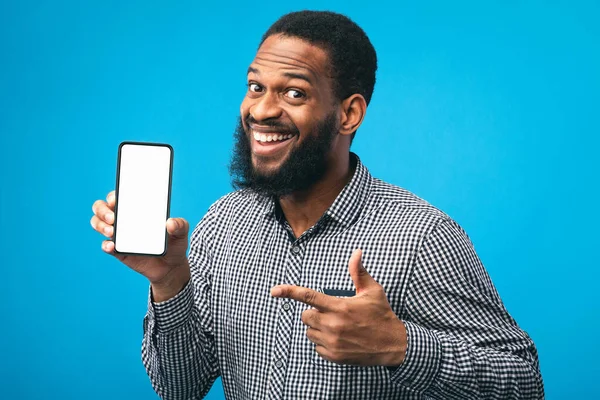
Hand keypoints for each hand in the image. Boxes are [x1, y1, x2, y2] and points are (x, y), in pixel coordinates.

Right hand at [90, 190, 190, 300]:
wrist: (171, 267)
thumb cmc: (174, 243)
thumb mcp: (181, 232)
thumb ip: (180, 225)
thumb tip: (171, 222)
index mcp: (137, 209)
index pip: (119, 196)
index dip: (114, 195)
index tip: (116, 198)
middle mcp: (124, 219)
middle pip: (101, 208)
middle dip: (102, 210)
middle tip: (112, 217)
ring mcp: (119, 235)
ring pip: (98, 224)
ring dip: (100, 225)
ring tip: (111, 231)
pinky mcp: (118, 251)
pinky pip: (106, 246)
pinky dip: (106, 245)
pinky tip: (112, 246)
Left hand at [271, 249, 406, 366]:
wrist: (393, 344)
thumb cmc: (381, 314)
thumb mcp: (372, 291)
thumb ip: (359, 272)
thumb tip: (356, 252)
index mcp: (340, 306)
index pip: (309, 297)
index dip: (289, 292)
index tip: (274, 291)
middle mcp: (333, 325)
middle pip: (306, 316)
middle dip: (314, 312)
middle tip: (331, 312)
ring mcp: (332, 342)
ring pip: (310, 332)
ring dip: (318, 328)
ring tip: (338, 326)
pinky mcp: (333, 356)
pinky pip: (316, 347)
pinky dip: (323, 343)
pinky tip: (339, 339)